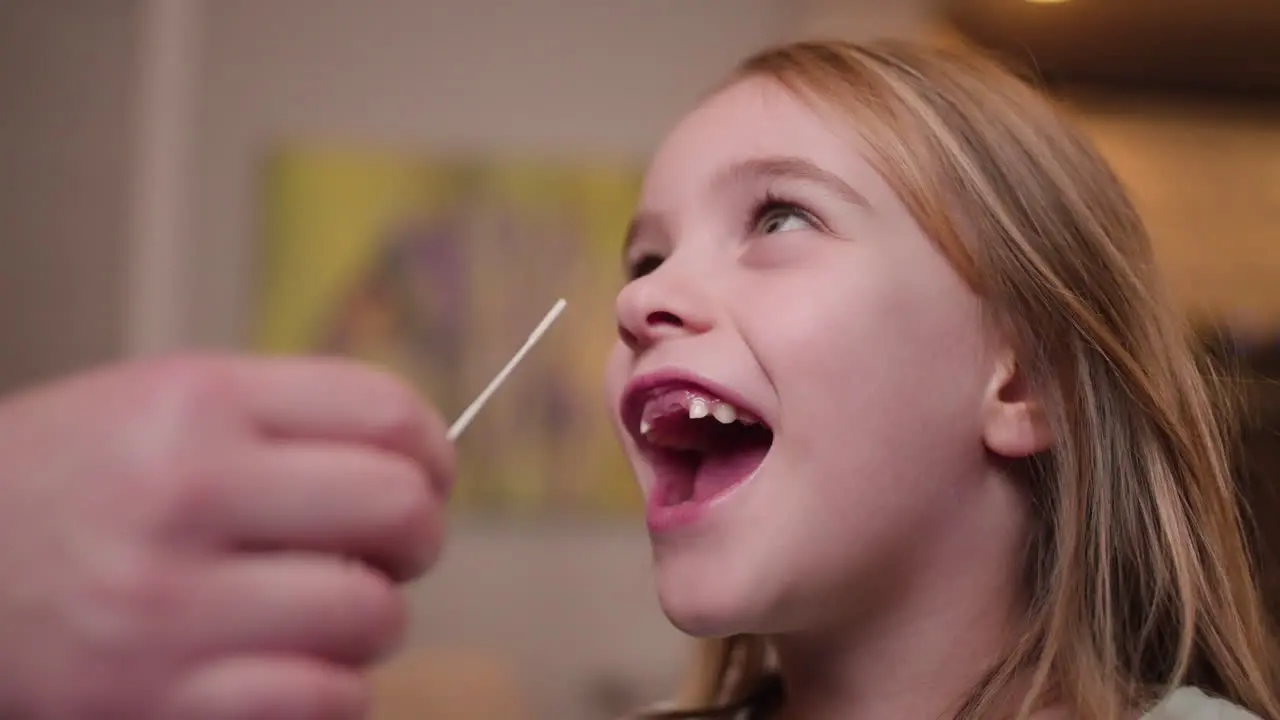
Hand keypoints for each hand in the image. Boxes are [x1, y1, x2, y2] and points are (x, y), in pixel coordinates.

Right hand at [0, 354, 454, 719]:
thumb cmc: (69, 485)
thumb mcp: (158, 406)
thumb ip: (286, 422)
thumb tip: (422, 463)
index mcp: (196, 402)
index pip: (387, 414)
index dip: (434, 452)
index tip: (428, 476)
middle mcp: (184, 495)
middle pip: (399, 510)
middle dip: (415, 536)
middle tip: (385, 550)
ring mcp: (168, 608)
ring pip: (374, 617)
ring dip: (372, 622)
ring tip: (321, 612)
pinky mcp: (157, 703)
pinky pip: (325, 700)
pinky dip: (333, 691)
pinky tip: (292, 668)